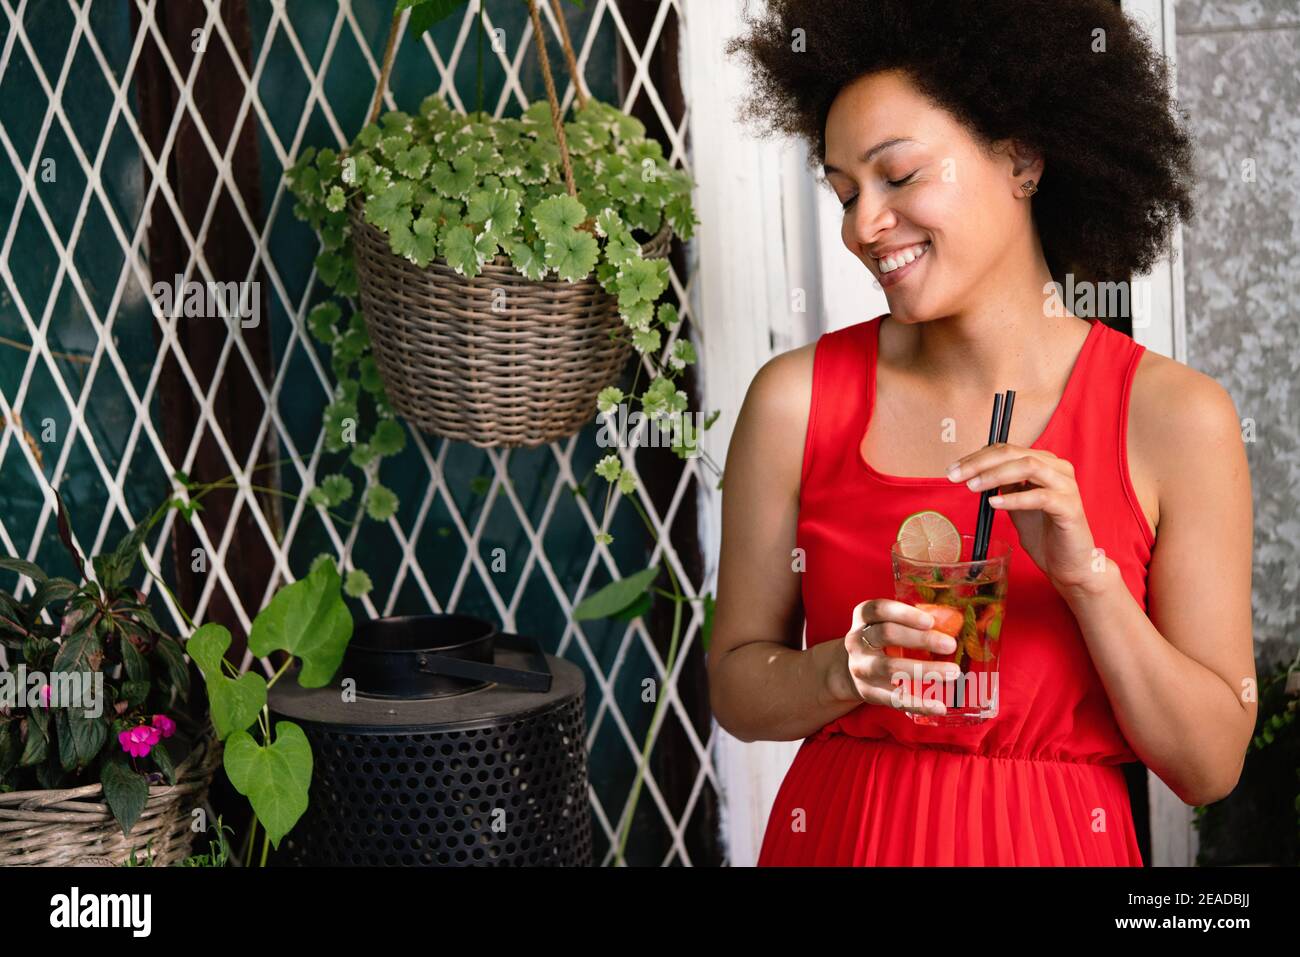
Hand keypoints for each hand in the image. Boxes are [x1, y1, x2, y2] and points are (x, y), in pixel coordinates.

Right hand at [828, 599, 963, 714]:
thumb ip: (912, 622)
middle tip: (951, 645)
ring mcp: (862, 668)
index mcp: (863, 618)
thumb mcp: (885, 624)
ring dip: (925, 669)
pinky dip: (919, 704)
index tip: (930, 621)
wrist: (849, 671)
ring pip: (891, 667)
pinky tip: (939, 707)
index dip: (904, 614)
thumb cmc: (880, 642)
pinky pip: (895, 700)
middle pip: (887, 634)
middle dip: (921, 639)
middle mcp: (857, 641)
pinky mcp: (870, 692)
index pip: (878, 609)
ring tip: (953, 671)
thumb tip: (954, 621)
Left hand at [947, 442, 1105, 596]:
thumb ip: (1003, 484)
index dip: (977, 456)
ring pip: (1028, 467)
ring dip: (995, 475)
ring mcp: (1067, 487)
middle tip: (955, 475)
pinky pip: (1040, 497)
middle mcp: (1059, 469)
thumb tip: (976, 471)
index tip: (953, 468)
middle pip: (1014, 453)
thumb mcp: (1016, 503)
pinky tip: (994, 503)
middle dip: (980, 463)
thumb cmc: (1043, 533)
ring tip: (973, 487)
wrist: (1068, 564)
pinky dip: (1014, 498)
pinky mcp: (1071, 508)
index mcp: (1045, 464)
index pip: (1007, 449)